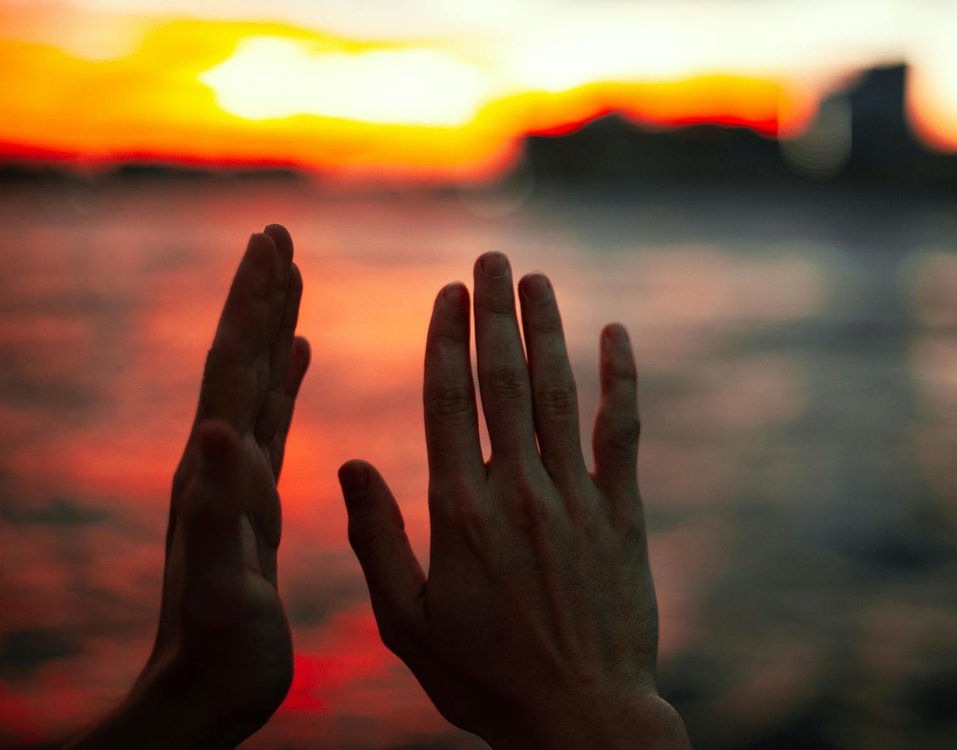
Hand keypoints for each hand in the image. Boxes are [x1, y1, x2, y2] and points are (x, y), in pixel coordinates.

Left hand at [67, 226, 308, 748]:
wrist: (205, 689)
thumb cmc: (219, 645)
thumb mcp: (223, 580)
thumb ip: (219, 507)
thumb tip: (215, 428)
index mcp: (215, 468)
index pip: (235, 368)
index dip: (254, 306)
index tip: (273, 244)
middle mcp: (218, 460)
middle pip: (242, 358)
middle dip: (259, 294)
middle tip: (276, 234)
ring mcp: (234, 476)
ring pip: (258, 381)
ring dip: (273, 325)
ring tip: (289, 277)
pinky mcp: (253, 496)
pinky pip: (273, 419)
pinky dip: (286, 378)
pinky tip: (297, 358)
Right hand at [339, 252, 689, 748]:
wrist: (581, 718)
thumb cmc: (486, 678)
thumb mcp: (408, 622)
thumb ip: (377, 540)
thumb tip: (351, 465)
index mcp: (459, 512)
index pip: (448, 401)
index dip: (447, 338)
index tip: (447, 291)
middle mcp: (518, 492)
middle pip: (503, 381)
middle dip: (495, 313)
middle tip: (491, 257)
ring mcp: (575, 500)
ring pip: (558, 394)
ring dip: (549, 330)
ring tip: (538, 278)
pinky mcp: (622, 514)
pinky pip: (621, 432)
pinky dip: (619, 381)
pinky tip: (616, 336)